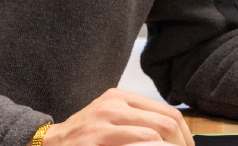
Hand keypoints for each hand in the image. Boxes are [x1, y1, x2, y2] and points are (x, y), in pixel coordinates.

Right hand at [43, 88, 194, 145]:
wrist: (53, 142)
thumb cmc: (85, 135)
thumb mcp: (110, 118)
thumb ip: (136, 119)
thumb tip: (172, 134)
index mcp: (120, 96)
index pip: (167, 111)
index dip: (185, 133)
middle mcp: (113, 103)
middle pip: (166, 121)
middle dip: (182, 144)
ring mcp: (104, 119)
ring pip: (155, 132)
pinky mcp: (97, 136)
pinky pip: (138, 142)